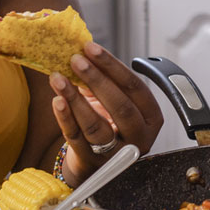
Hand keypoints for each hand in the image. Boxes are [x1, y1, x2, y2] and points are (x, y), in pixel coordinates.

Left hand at [50, 42, 165, 184]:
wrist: (96, 161)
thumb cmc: (109, 123)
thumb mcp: (116, 102)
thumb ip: (107, 80)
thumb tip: (84, 49)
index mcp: (151, 117)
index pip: (135, 87)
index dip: (112, 66)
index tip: (91, 48)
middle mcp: (139, 137)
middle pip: (120, 106)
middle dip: (96, 79)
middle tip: (76, 60)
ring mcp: (116, 153)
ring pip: (95, 125)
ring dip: (75, 98)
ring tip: (58, 78)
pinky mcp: (92, 162)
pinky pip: (76, 138)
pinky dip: (65, 118)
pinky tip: (57, 100)